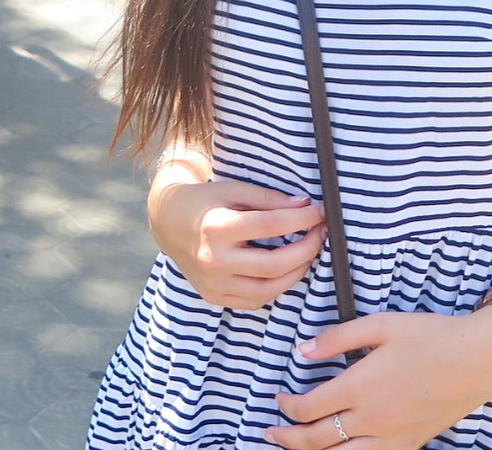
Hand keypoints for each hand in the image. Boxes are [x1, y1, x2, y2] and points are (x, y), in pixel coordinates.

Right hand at [150, 178, 326, 310]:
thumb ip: (268, 199)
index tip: (320, 211)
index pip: (271, 225)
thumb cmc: (206, 201)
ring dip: (295, 273)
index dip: (302, 219)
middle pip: (273, 264)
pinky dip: (274, 288)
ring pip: (266, 290)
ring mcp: (213, 284)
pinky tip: (285, 271)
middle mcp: (214, 260)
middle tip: (321, 234)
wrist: (169, 222)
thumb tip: (305, 206)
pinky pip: (253, 301)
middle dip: (306, 249)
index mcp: (217, 227)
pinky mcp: (214, 297)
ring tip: (308, 253)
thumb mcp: (234, 189)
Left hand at [268, 309, 491, 449]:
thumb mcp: (382, 324)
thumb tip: (304, 350)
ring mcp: (391, 438)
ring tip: (295, 449)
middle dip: (288, 438)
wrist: (476, 361)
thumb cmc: (430, 337)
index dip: (288, 407)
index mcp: (361, 386)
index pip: (310, 408)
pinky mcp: (409, 445)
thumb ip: (339, 337)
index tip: (279, 399)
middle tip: (270, 432)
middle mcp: (372, 419)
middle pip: (317, 441)